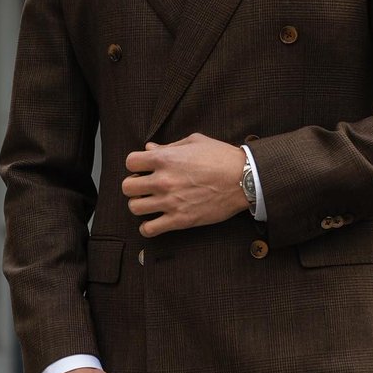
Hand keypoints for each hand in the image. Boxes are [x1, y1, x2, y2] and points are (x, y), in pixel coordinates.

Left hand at [122, 133, 248, 237]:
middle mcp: (163, 180)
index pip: (130, 162)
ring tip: (151, 203)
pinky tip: (156, 220)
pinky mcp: (180, 220)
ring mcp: (170, 202)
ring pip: (135, 208)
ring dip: (140, 205)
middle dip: (134, 186)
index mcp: (165, 159)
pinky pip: (149, 229)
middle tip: (145, 186)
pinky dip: (148, 227)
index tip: (143, 168)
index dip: (135, 164)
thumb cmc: (221, 157)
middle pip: (128, 187)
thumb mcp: (195, 142)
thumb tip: (150, 148)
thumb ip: (169, 146)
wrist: (244, 179)